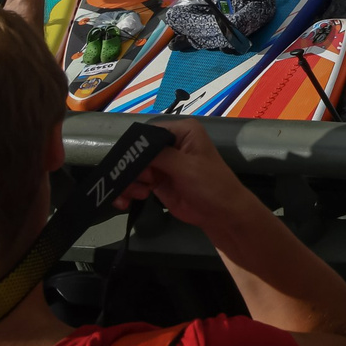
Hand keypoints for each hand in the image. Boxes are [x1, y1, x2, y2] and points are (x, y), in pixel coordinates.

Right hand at [114, 116, 256, 232]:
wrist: (221, 214)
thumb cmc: (211, 185)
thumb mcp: (186, 167)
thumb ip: (160, 155)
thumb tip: (134, 147)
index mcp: (182, 131)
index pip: (150, 132)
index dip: (135, 146)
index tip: (125, 163)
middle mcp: (170, 144)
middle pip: (137, 152)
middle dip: (130, 169)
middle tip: (141, 183)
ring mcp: (162, 163)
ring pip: (133, 169)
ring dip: (128, 183)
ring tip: (139, 194)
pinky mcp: (157, 181)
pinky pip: (135, 183)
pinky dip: (128, 191)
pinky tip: (127, 202)